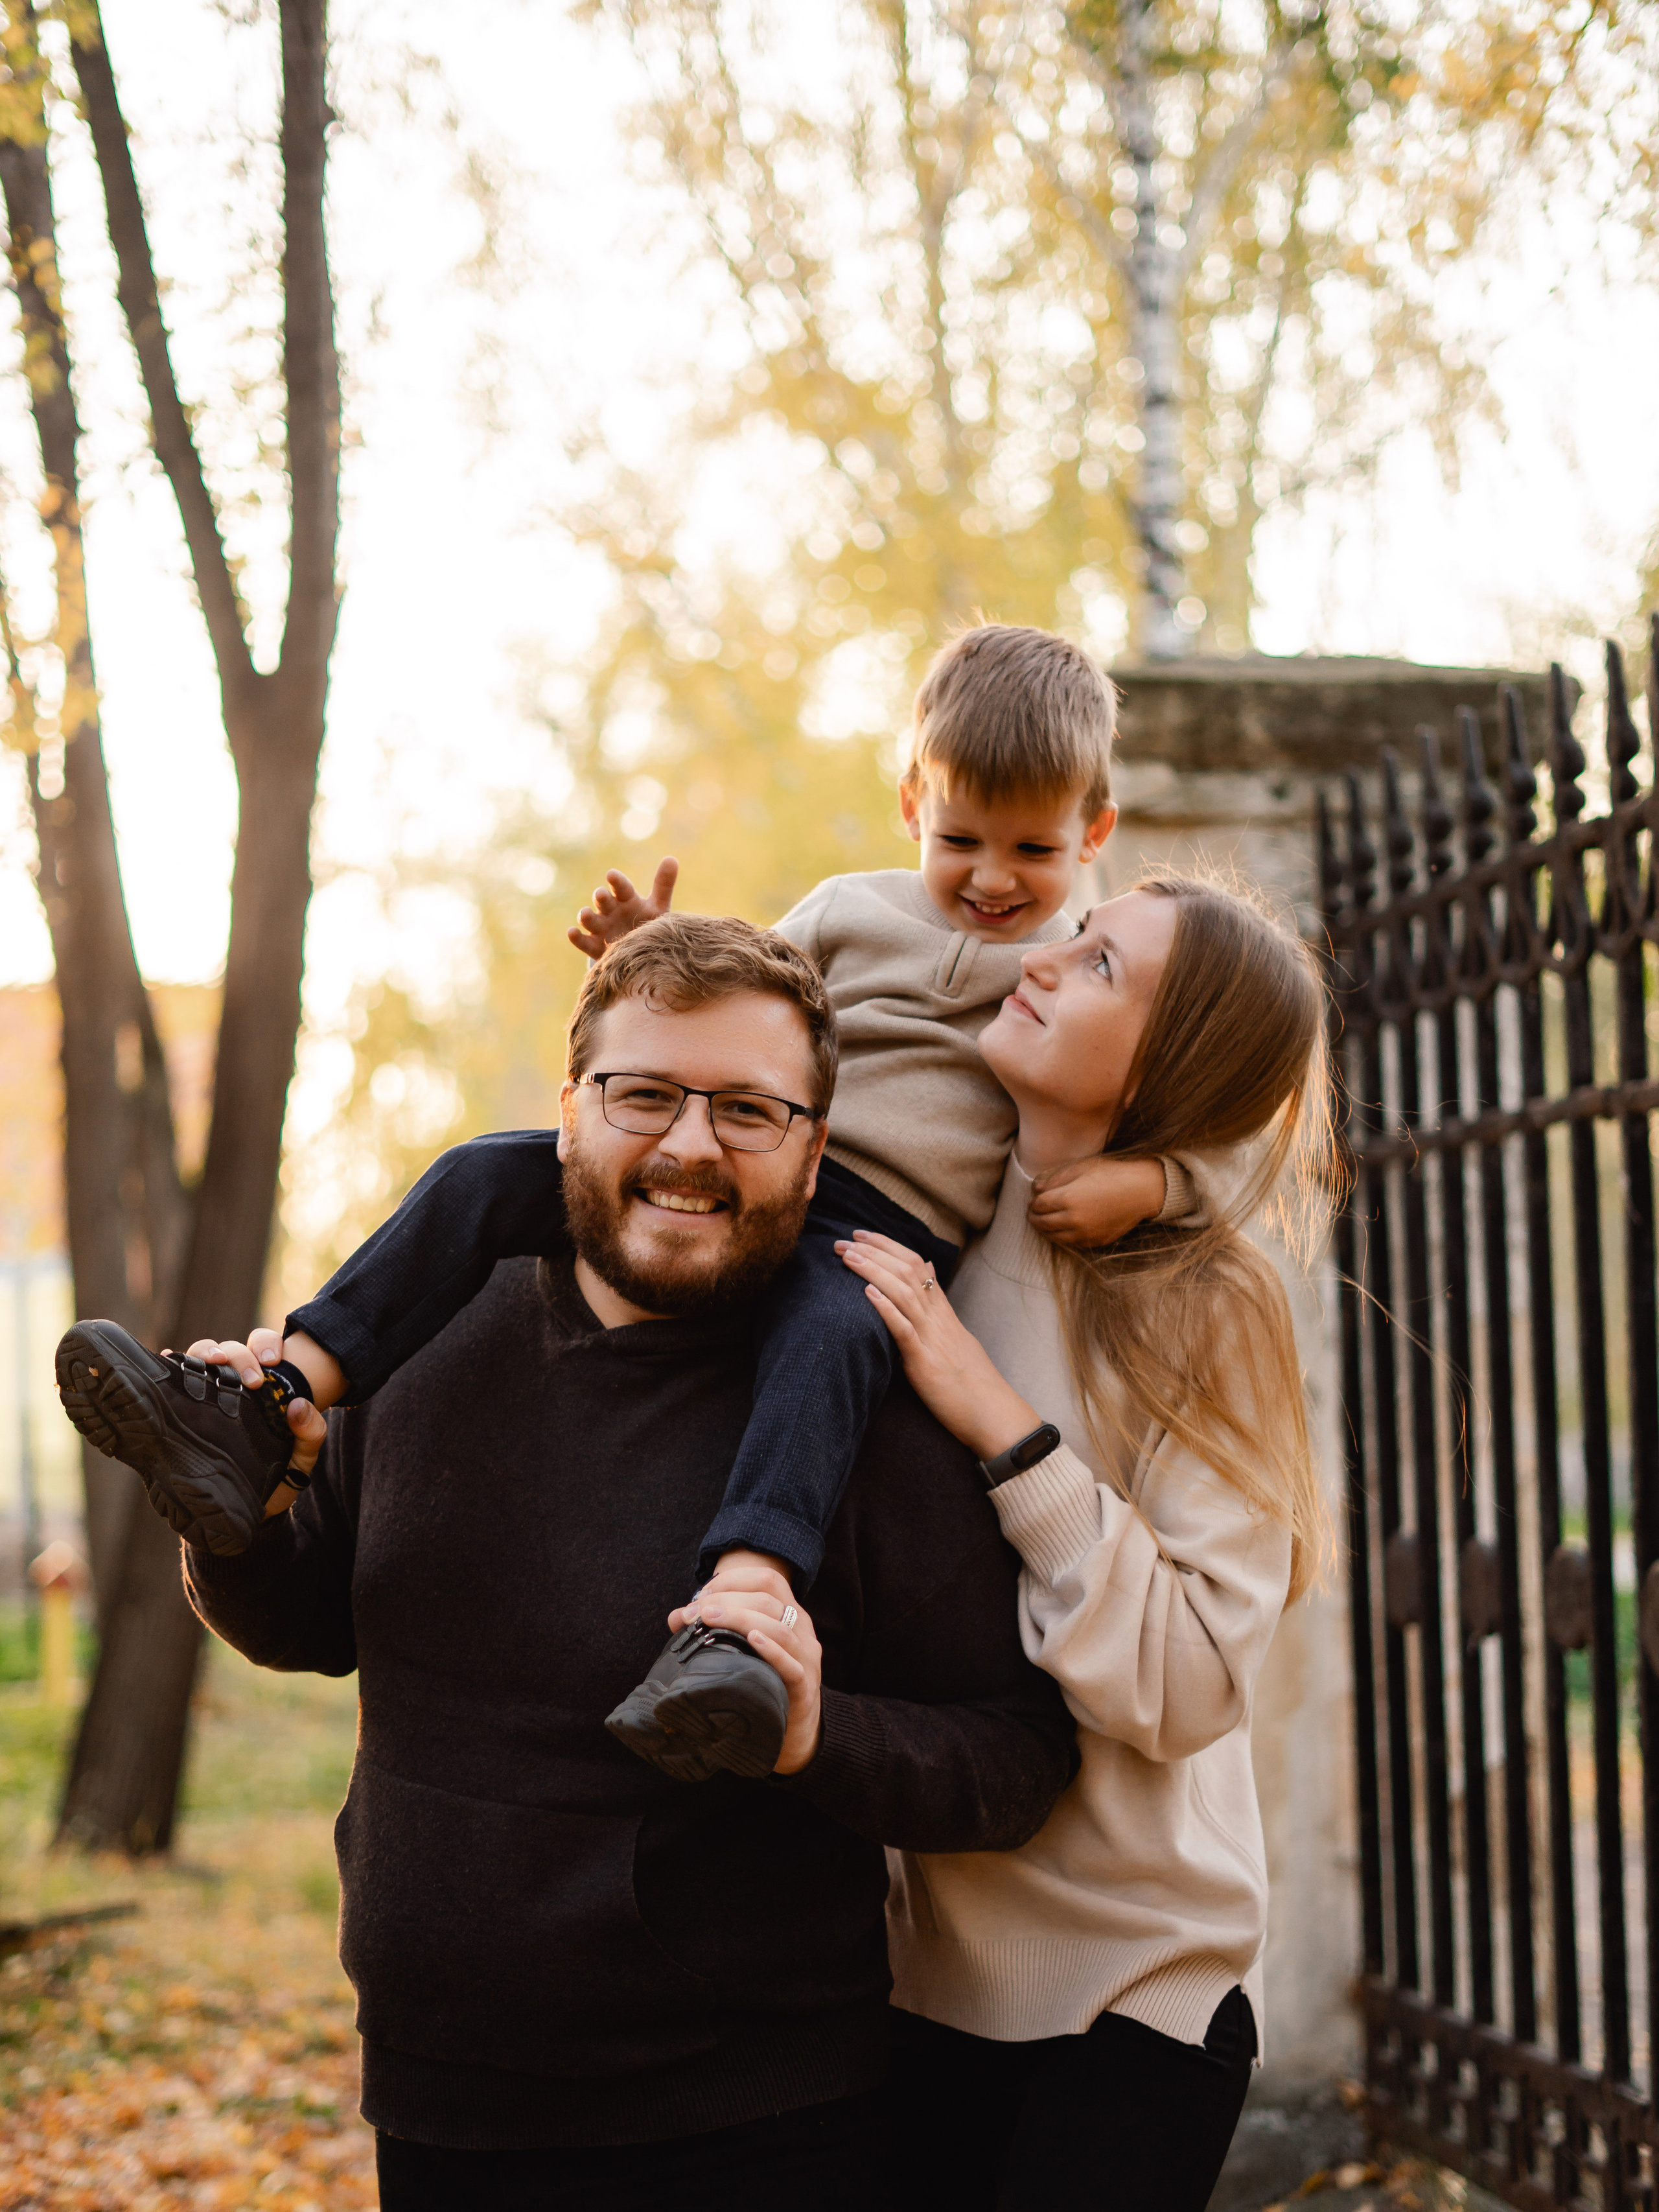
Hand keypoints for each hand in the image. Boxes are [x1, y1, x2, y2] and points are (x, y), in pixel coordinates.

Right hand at [182, 1332, 326, 1514]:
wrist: (245, 1514)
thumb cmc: (276, 1479)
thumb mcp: (300, 1460)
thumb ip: (310, 1434)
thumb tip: (298, 1405)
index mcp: (264, 1387)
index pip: (262, 1348)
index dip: (266, 1344)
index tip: (273, 1362)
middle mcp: (233, 1384)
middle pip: (231, 1349)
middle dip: (239, 1353)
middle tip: (251, 1378)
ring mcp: (206, 1397)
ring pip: (201, 1356)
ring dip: (206, 1352)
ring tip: (212, 1362)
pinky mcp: (183, 1414)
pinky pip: (173, 1382)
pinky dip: (170, 1365)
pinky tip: (167, 1359)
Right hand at [566, 857, 678, 960]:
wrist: (640, 951)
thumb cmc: (648, 923)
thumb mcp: (658, 906)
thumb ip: (663, 885)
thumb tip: (672, 858)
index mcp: (626, 899)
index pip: (621, 887)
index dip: (616, 881)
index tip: (612, 875)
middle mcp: (611, 910)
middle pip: (603, 901)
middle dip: (601, 897)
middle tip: (601, 894)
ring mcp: (601, 928)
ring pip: (590, 919)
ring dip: (586, 915)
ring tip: (586, 914)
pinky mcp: (594, 946)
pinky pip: (583, 941)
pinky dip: (576, 937)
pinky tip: (572, 932)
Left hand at [669, 1553, 821, 1774]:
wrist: (790, 1729)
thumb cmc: (761, 1679)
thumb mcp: (742, 1648)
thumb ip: (714, 1629)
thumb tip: (676, 1617)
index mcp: (789, 1612)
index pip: (767, 1579)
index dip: (732, 1580)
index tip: (700, 1594)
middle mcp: (802, 1629)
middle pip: (768, 1599)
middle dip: (726, 1599)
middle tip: (694, 1612)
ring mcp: (806, 1657)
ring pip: (780, 1627)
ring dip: (740, 1618)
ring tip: (709, 1620)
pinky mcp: (805, 1686)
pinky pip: (792, 1665)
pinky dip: (772, 1650)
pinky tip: (752, 1641)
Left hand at [835, 1232, 1038, 1462]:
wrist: (994, 1415)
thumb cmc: (973, 1383)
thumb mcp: (957, 1339)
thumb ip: (941, 1309)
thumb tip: (930, 1278)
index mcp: (944, 1314)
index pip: (917, 1266)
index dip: (889, 1247)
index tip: (863, 1236)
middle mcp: (939, 1319)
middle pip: (908, 1271)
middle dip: (874, 1252)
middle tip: (844, 1240)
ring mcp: (933, 1338)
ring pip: (904, 1293)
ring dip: (873, 1271)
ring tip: (848, 1257)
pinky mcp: (926, 1363)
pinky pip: (905, 1330)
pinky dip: (886, 1309)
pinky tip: (867, 1293)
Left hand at [1028, 1155, 1166, 1249]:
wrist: (1141, 1191)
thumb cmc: (1111, 1174)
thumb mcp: (1080, 1167)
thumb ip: (1054, 1178)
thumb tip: (1035, 1189)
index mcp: (1067, 1198)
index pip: (1038, 1206)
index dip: (1033, 1202)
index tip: (1033, 1200)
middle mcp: (1074, 1220)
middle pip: (1042, 1223)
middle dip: (1034, 1217)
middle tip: (1033, 1212)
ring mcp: (1085, 1234)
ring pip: (1054, 1238)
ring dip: (1045, 1230)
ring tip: (1043, 1222)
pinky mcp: (1096, 1241)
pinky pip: (1071, 1244)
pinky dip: (1062, 1237)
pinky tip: (1062, 1229)